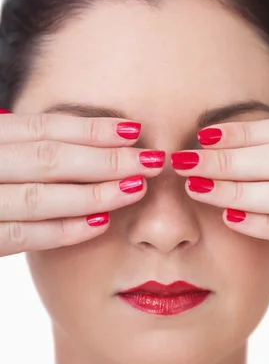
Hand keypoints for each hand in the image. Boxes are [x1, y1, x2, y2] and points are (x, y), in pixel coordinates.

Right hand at [0, 110, 164, 256]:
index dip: (91, 129)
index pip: (45, 128)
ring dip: (93, 194)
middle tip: (150, 161)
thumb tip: (78, 138)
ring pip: (40, 198)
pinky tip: (101, 224)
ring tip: (135, 188)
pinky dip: (64, 229)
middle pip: (50, 159)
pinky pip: (24, 236)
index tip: (134, 130)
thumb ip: (23, 147)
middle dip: (105, 160)